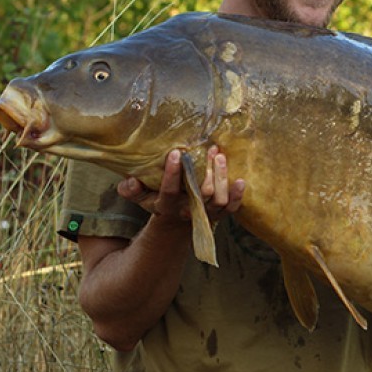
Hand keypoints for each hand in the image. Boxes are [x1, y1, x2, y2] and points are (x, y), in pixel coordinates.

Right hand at [117, 146, 244, 223]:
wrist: (176, 222)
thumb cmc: (158, 200)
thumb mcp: (141, 196)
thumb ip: (131, 190)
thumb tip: (131, 181)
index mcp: (166, 206)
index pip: (169, 192)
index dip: (172, 174)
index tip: (175, 153)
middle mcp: (187, 211)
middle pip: (201, 194)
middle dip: (207, 171)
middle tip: (210, 149)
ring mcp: (205, 213)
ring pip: (217, 200)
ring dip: (222, 177)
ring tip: (221, 155)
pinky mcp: (219, 213)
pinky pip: (231, 208)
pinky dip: (237, 196)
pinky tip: (241, 180)